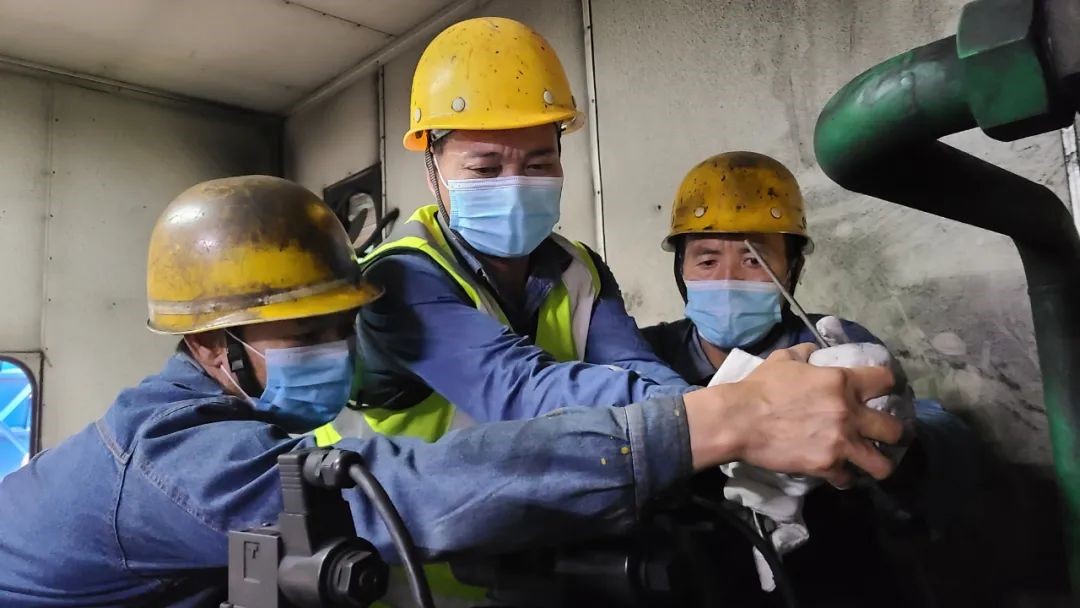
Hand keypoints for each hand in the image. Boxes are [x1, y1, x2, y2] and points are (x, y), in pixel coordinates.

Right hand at [683, 344, 903, 487]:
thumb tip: (814, 351)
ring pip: (882, 464)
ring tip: (871, 463)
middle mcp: (849, 412)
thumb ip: (804, 353)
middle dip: (893, 432)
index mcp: (842, 381)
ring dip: (878, 463)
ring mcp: (840, 442)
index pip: (886, 380)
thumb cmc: (759, 387)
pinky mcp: (826, 465)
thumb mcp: (782, 359)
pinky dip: (843, 476)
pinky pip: (847, 478)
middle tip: (883, 435)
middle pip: (894, 429)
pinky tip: (837, 472)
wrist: (738, 420)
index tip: (887, 392)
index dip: (890, 385)